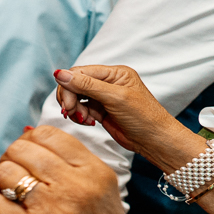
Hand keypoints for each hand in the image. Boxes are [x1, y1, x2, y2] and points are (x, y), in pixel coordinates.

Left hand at [0, 126, 146, 213]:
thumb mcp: (102, 189)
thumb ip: (71, 163)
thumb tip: (29, 137)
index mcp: (93, 171)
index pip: (47, 134)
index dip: (29, 142)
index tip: (27, 157)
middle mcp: (73, 186)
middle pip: (20, 150)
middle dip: (10, 160)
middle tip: (13, 176)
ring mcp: (50, 209)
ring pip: (4, 172)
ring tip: (9, 195)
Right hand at [53, 65, 200, 171]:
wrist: (154, 141)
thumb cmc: (143, 117)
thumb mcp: (114, 98)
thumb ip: (86, 85)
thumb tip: (59, 73)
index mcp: (115, 73)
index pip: (80, 72)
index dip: (69, 86)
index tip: (67, 104)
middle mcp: (108, 82)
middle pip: (74, 84)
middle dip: (70, 99)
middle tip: (70, 113)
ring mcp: (104, 96)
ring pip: (76, 97)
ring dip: (74, 109)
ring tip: (83, 119)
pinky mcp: (100, 110)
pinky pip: (81, 109)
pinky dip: (80, 116)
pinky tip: (89, 122)